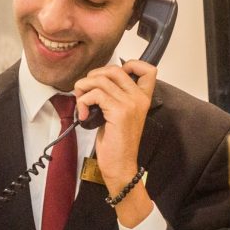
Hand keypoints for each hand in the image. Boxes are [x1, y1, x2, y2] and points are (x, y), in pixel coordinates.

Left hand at [74, 60, 154, 225]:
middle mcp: (139, 98)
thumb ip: (115, 96)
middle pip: (114, 69)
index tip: (110, 77)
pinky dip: (82, 101)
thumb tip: (95, 80)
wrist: (120, 165)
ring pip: (100, 80)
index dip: (129, 64)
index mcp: (143, 98)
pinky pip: (94, 94)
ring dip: (83, 89)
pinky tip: (84, 114)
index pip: (148, 68)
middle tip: (85, 91)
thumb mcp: (119, 114)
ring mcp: (130, 104)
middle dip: (92, 76)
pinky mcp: (118, 112)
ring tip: (81, 103)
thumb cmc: (117, 142)